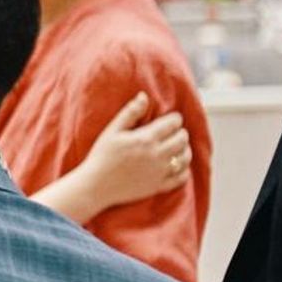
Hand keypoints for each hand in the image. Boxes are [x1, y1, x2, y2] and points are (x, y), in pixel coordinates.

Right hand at [77, 92, 190, 209]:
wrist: (96, 185)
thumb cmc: (101, 155)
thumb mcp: (112, 130)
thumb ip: (130, 112)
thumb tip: (144, 96)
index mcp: (145, 139)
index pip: (172, 124)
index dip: (175, 119)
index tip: (172, 118)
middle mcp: (156, 155)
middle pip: (182, 140)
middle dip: (181, 132)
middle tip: (175, 131)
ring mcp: (159, 172)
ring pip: (184, 158)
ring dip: (185, 149)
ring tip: (178, 146)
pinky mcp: (158, 186)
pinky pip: (181, 177)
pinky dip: (184, 169)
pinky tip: (178, 164)